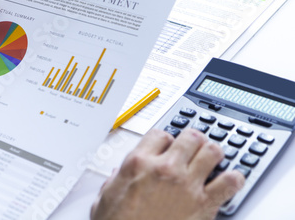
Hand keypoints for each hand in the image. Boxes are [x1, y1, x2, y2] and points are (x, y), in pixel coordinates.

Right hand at [91, 129, 244, 219]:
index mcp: (139, 163)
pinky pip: (229, 183)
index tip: (167, 146)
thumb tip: (118, 176)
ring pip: (212, 152)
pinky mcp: (204, 205)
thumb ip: (114, 180)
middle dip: (193, 140)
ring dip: (213, 153)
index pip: (160, 134)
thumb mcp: (106, 197)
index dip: (166, 139)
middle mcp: (165, 169)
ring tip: (213, 157)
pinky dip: (234, 179)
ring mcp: (187, 185)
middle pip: (190, 137)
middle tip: (193, 146)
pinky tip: (231, 180)